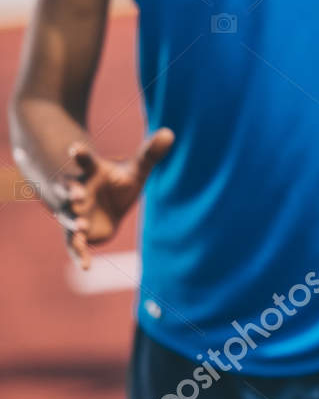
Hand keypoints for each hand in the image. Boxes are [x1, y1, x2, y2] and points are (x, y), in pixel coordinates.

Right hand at [58, 129, 174, 269]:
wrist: (106, 204)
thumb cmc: (119, 183)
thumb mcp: (136, 170)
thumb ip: (150, 154)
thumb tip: (170, 132)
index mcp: (90, 172)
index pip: (85, 161)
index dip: (80, 155)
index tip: (75, 149)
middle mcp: (78, 191)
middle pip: (69, 190)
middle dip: (71, 192)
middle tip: (77, 195)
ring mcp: (74, 212)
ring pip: (68, 217)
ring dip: (73, 221)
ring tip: (82, 225)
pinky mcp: (76, 233)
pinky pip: (75, 245)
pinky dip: (80, 254)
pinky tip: (87, 266)